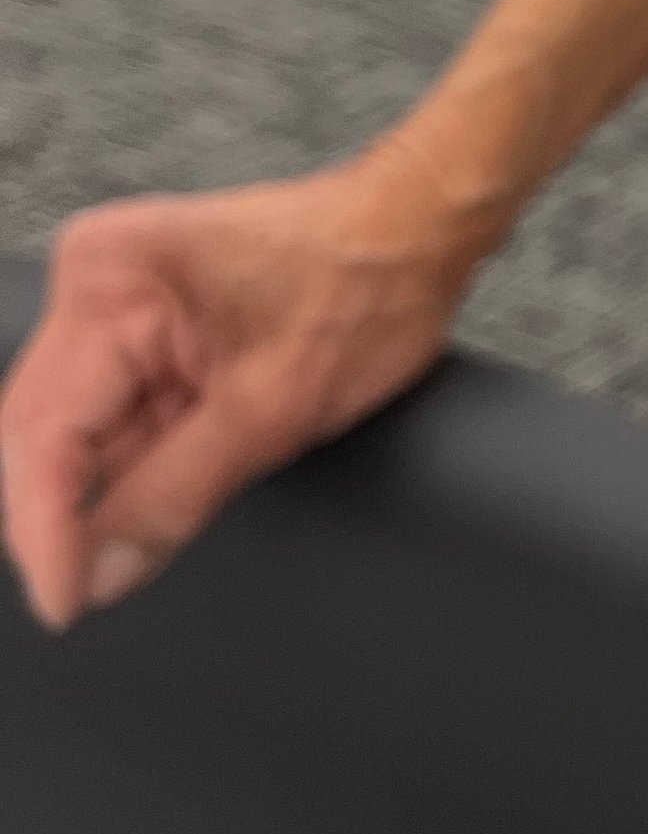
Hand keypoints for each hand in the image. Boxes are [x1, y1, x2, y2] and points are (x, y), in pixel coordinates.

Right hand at [0, 143, 486, 628]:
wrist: (418, 229)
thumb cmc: (367, 283)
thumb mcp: (274, 410)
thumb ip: (175, 496)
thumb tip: (103, 570)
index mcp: (111, 281)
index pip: (42, 431)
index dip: (45, 531)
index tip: (64, 603)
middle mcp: (97, 282)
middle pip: (46, 432)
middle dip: (65, 517)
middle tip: (86, 595)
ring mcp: (117, 303)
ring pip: (80, 432)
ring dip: (106, 492)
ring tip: (142, 539)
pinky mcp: (145, 326)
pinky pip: (118, 415)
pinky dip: (136, 466)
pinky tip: (157, 499)